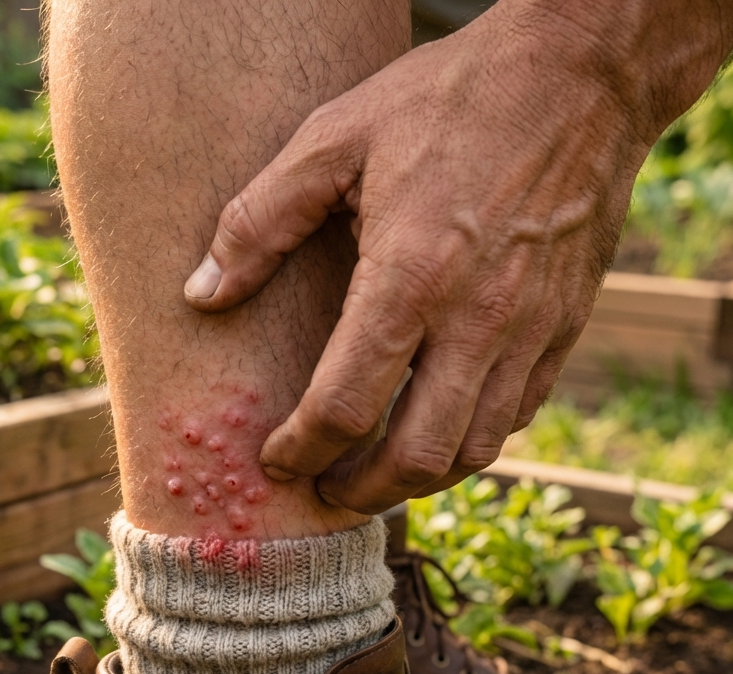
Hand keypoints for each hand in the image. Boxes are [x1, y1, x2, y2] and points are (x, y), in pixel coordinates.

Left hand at [183, 3, 665, 512]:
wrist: (581, 74)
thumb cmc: (448, 99)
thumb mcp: (335, 139)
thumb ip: (257, 223)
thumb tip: (201, 295)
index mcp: (410, 277)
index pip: (345, 406)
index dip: (300, 451)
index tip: (276, 460)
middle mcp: (477, 320)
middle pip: (417, 455)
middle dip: (361, 491)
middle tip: (325, 491)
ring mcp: (529, 331)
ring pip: (475, 451)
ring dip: (417, 479)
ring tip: (375, 476)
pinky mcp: (563, 329)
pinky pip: (515, 416)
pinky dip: (468, 440)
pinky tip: (435, 426)